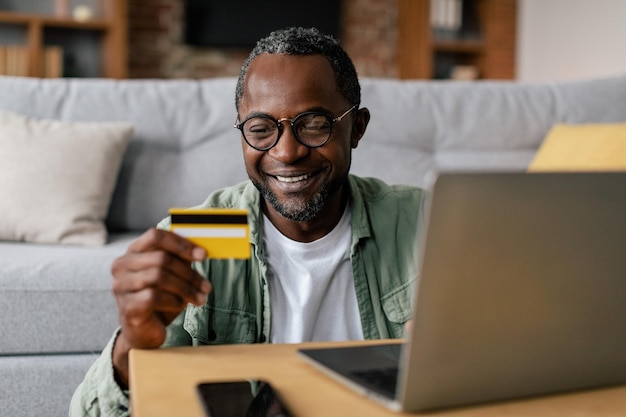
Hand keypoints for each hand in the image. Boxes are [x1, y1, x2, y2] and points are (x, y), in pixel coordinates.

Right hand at [110, 228, 210, 385]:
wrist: (145, 332)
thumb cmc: (160, 300)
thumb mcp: (172, 276)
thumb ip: (180, 260)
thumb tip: (200, 250)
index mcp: (133, 252)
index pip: (155, 236)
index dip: (181, 244)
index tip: (202, 255)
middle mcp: (122, 266)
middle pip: (161, 258)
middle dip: (189, 273)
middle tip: (206, 286)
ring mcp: (121, 286)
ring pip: (159, 277)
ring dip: (185, 288)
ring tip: (199, 298)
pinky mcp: (127, 306)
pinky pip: (154, 297)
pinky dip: (173, 301)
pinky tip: (180, 305)